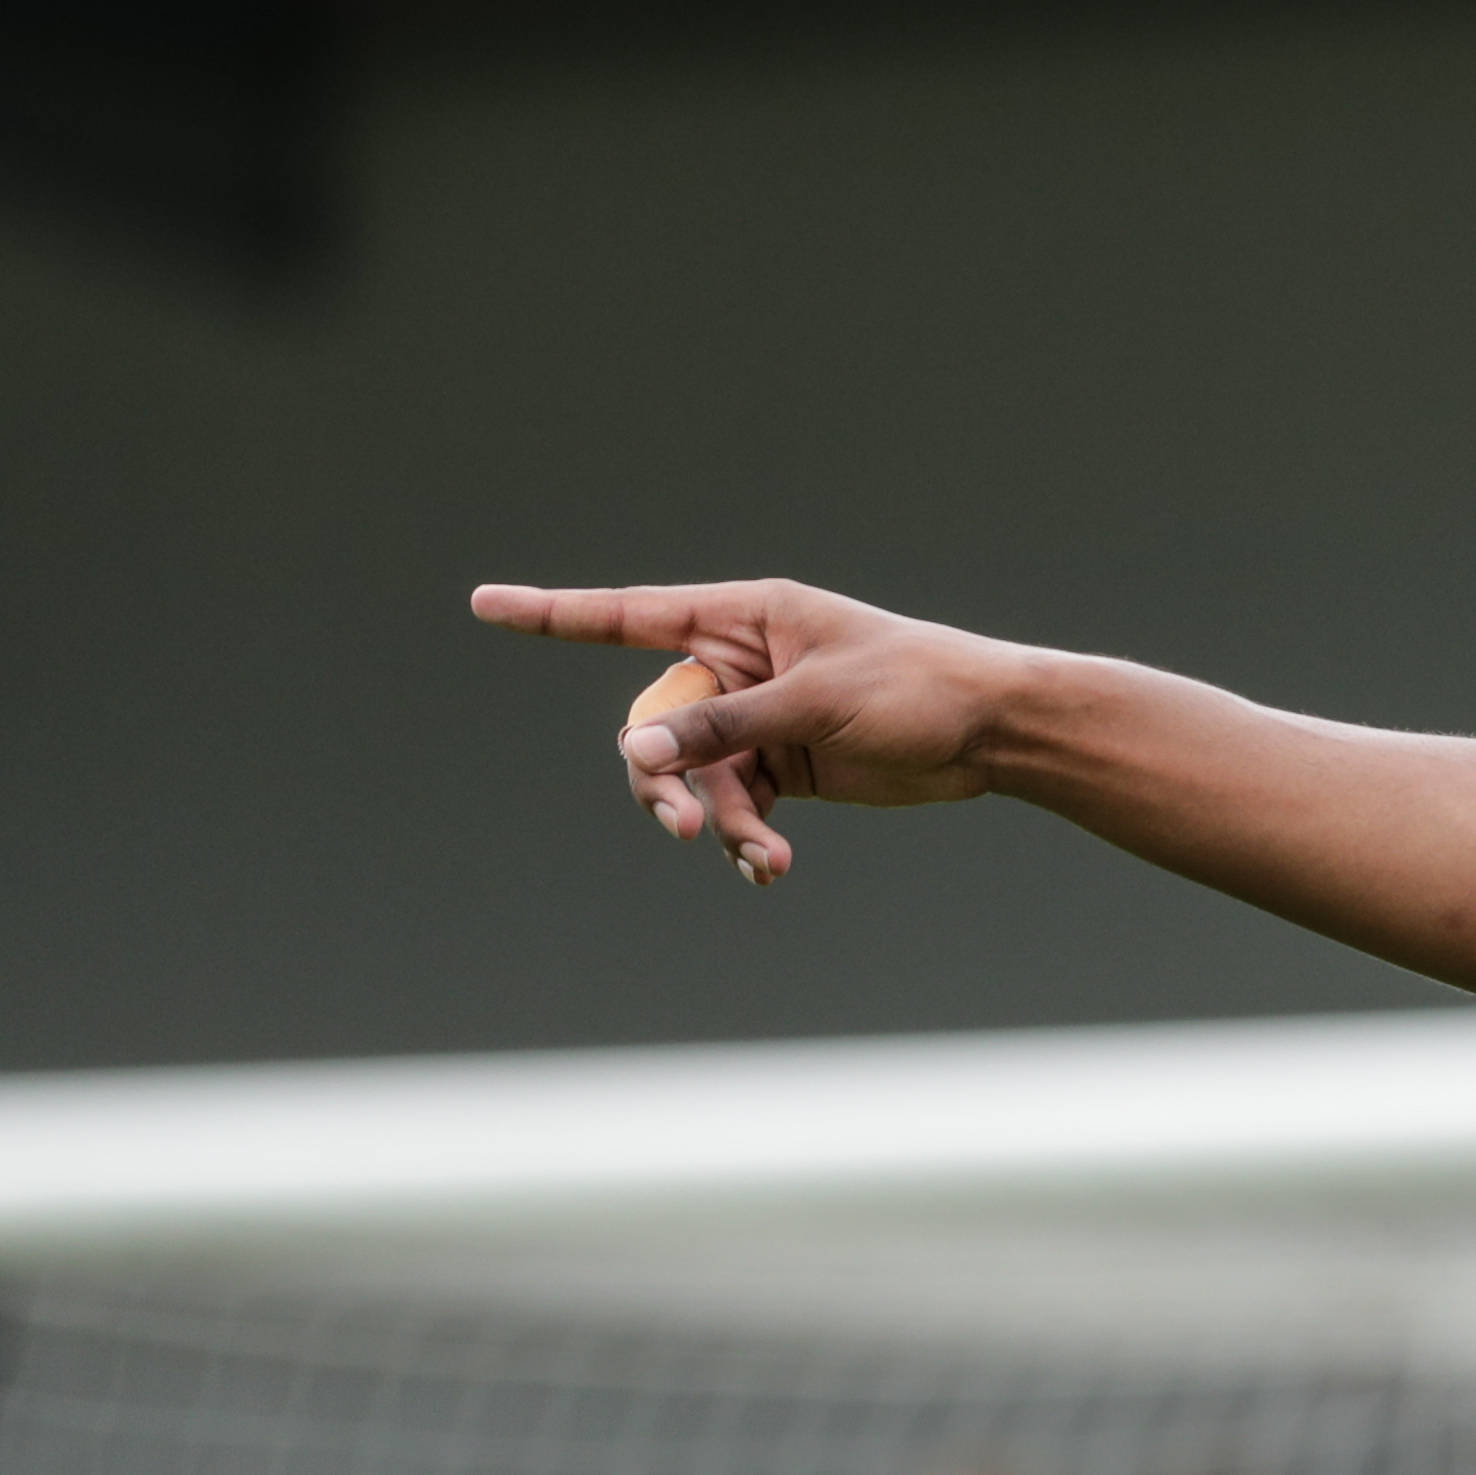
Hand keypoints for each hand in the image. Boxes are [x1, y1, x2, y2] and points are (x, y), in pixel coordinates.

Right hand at [470, 578, 1025, 883]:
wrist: (992, 733)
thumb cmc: (916, 689)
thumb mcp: (815, 703)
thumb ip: (725, 725)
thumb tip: (638, 752)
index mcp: (742, 618)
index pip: (629, 615)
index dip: (553, 614)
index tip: (483, 603)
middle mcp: (739, 663)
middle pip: (657, 723)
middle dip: (664, 779)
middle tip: (684, 827)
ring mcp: (757, 717)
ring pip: (693, 776)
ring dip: (715, 821)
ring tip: (760, 859)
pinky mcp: (782, 766)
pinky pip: (734, 805)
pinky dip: (744, 838)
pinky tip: (767, 870)